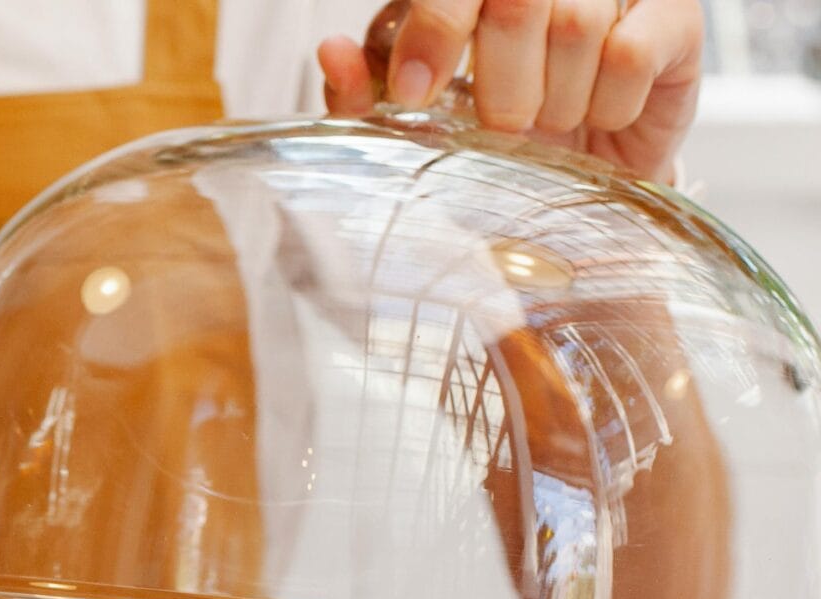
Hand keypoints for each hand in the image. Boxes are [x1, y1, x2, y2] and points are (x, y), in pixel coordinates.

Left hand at [318, 0, 703, 181]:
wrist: (587, 175)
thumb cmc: (495, 130)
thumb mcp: (420, 117)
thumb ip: (367, 89)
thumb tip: (328, 51)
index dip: (435, 30)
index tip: (419, 91)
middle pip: (515, 2)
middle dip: (500, 86)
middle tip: (503, 123)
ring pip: (577, 27)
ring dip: (557, 101)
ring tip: (555, 118)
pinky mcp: (676, 16)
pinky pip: (632, 55)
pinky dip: (609, 103)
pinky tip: (603, 110)